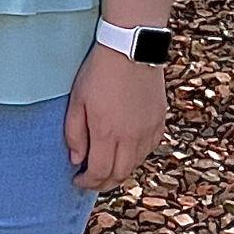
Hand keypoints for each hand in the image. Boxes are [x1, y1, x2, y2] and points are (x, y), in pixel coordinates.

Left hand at [63, 45, 167, 191]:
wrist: (130, 50)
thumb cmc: (99, 73)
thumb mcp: (77, 101)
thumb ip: (74, 134)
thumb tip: (77, 159)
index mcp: (106, 133)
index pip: (99, 172)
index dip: (87, 182)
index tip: (78, 180)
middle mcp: (131, 137)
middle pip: (119, 174)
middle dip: (103, 183)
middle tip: (92, 181)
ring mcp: (148, 130)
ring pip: (135, 164)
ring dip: (120, 171)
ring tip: (107, 167)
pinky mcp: (159, 122)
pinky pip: (149, 149)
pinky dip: (136, 157)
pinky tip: (125, 151)